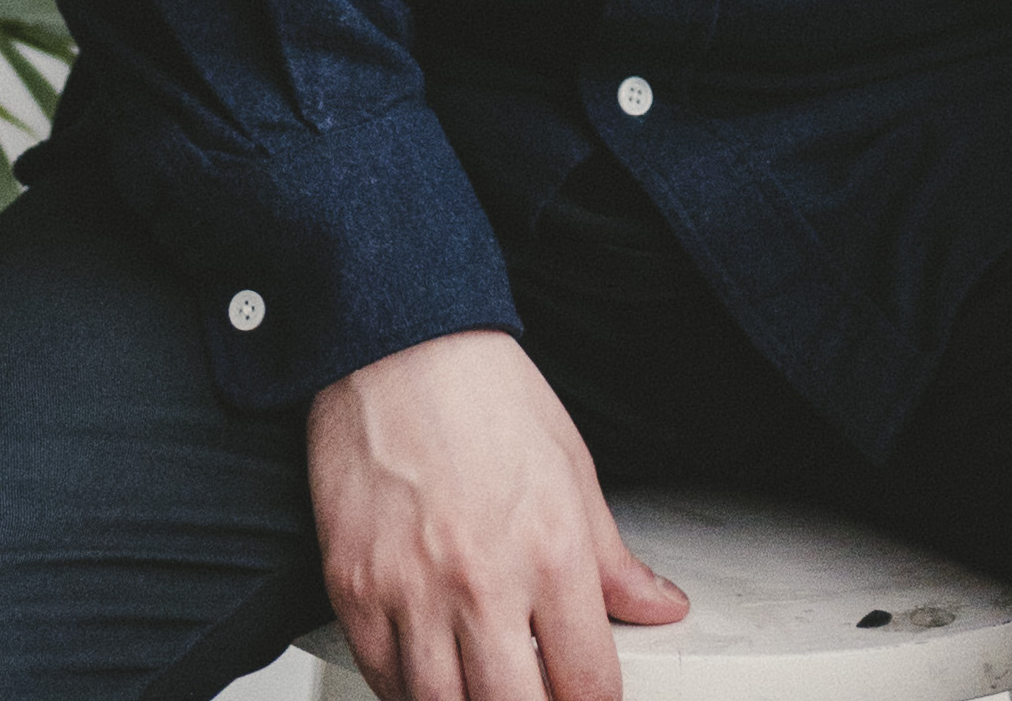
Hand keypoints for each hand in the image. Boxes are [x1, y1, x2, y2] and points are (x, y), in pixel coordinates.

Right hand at [307, 327, 689, 700]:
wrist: (397, 345)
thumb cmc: (483, 395)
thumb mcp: (573, 470)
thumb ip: (614, 558)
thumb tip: (658, 605)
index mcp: (551, 552)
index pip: (588, 682)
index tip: (589, 699)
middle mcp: (483, 581)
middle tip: (535, 693)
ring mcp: (411, 590)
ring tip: (484, 688)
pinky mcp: (353, 587)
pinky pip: (382, 676)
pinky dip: (406, 692)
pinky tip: (429, 677)